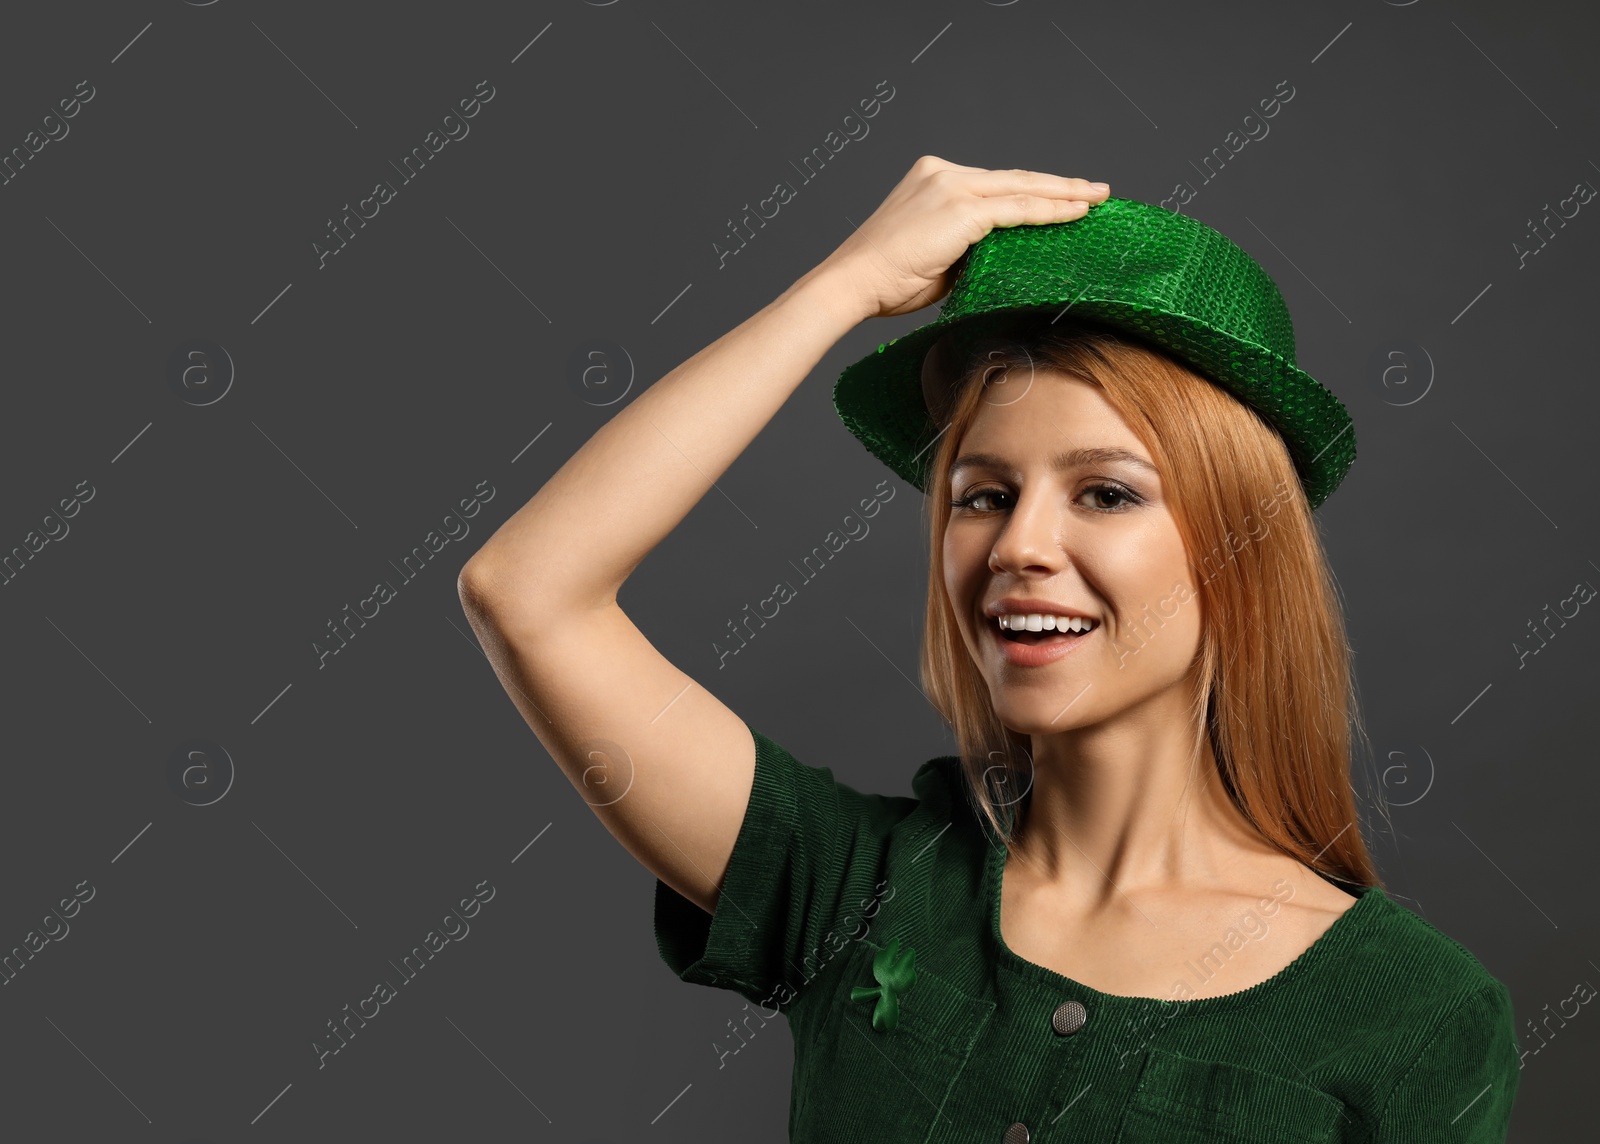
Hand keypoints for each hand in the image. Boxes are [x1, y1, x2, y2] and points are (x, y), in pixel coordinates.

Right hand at [813, 155, 1109, 321]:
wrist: (853, 282)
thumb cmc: (886, 280)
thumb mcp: (935, 257)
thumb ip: (969, 249)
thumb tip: (1002, 260)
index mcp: (932, 178)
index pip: (994, 184)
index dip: (1031, 190)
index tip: (1062, 196)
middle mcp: (943, 173)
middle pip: (1015, 178)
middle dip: (1060, 185)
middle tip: (1095, 189)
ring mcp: (953, 187)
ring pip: (1022, 188)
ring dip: (1065, 194)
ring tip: (1097, 198)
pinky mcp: (962, 208)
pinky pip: (1017, 209)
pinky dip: (1051, 211)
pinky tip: (1076, 214)